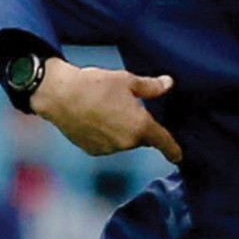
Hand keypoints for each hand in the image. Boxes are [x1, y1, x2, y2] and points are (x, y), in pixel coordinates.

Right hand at [29, 58, 181, 161]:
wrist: (59, 95)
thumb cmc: (94, 85)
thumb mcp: (127, 81)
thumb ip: (151, 87)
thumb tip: (169, 83)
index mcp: (141, 126)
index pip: (164, 142)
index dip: (174, 150)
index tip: (179, 157)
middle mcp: (127, 142)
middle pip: (142, 138)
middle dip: (138, 126)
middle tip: (122, 105)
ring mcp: (110, 149)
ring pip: (124, 141)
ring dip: (121, 130)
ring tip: (103, 109)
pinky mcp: (94, 151)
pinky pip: (107, 144)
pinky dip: (105, 135)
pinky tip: (93, 118)